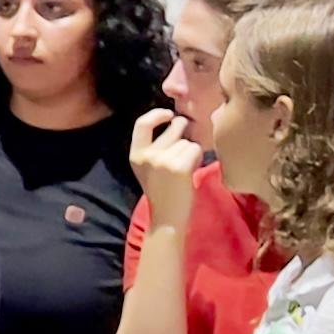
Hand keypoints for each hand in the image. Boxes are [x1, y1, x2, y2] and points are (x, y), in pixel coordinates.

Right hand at [128, 104, 205, 219]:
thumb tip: (176, 121)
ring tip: (186, 168)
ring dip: (191, 151)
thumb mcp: (147, 168)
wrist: (167, 220)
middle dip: (184, 132)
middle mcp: (147, 155)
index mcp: (136, 155)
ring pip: (188, 140)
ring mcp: (162, 160)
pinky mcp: (179, 167)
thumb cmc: (162, 193)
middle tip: (185, 148)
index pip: (141, 123)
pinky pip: (195, 150)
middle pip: (173, 127)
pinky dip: (198, 159)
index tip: (169, 114)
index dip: (157, 114)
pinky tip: (191, 172)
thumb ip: (154, 146)